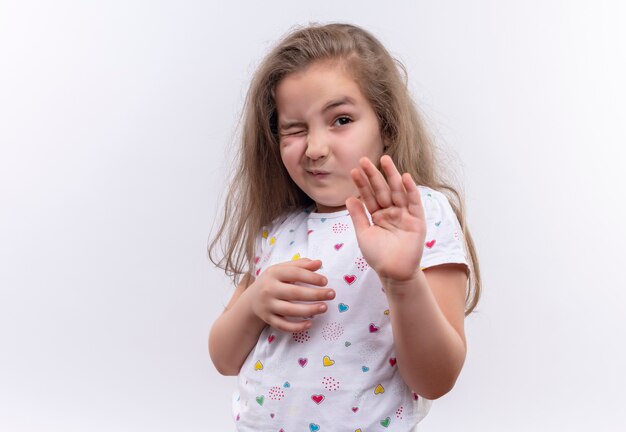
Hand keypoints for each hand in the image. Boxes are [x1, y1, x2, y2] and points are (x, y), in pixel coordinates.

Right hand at [248, 258, 334, 331]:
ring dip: (309, 310)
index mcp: (273, 273)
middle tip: (332, 294)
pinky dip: (297, 327)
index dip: (311, 277)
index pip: (295, 273)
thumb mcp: (282, 269)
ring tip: (325, 307)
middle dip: (315, 294)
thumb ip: (300, 265)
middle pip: (294, 293)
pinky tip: (310, 324)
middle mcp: (269, 289)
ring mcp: (268, 306)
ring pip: (290, 310)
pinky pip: (283, 325)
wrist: (251, 299)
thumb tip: (319, 263)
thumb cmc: (272, 281)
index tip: (325, 281)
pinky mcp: (268, 319)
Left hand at [345, 155, 426, 281]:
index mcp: (377, 215)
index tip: (354, 170)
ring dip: (392, 175)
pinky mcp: (416, 220)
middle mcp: (391, 212)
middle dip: (374, 175)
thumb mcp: (363, 234)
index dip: (362, 183)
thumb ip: (358, 216)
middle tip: (364, 159)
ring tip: (384, 160)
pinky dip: (410, 190)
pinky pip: (413, 202)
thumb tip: (349, 197)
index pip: (368, 195)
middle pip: (382, 189)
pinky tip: (405, 177)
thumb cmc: (378, 256)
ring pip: (397, 191)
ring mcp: (404, 215)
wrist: (393, 273)